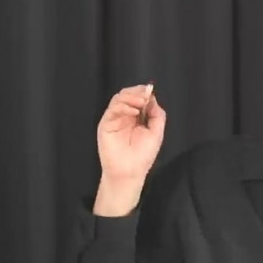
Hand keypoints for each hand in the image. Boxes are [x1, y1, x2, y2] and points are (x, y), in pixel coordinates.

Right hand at [93, 84, 165, 215]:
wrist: (130, 171)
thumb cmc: (143, 155)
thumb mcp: (156, 132)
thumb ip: (157, 114)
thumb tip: (152, 97)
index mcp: (136, 117)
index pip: (137, 97)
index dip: (143, 92)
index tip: (150, 91)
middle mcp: (124, 116)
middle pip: (126, 94)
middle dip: (136, 92)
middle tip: (145, 96)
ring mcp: (114, 119)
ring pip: (118, 99)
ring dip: (130, 97)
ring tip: (141, 102)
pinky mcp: (105, 124)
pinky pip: (112, 110)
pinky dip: (123, 107)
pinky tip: (134, 112)